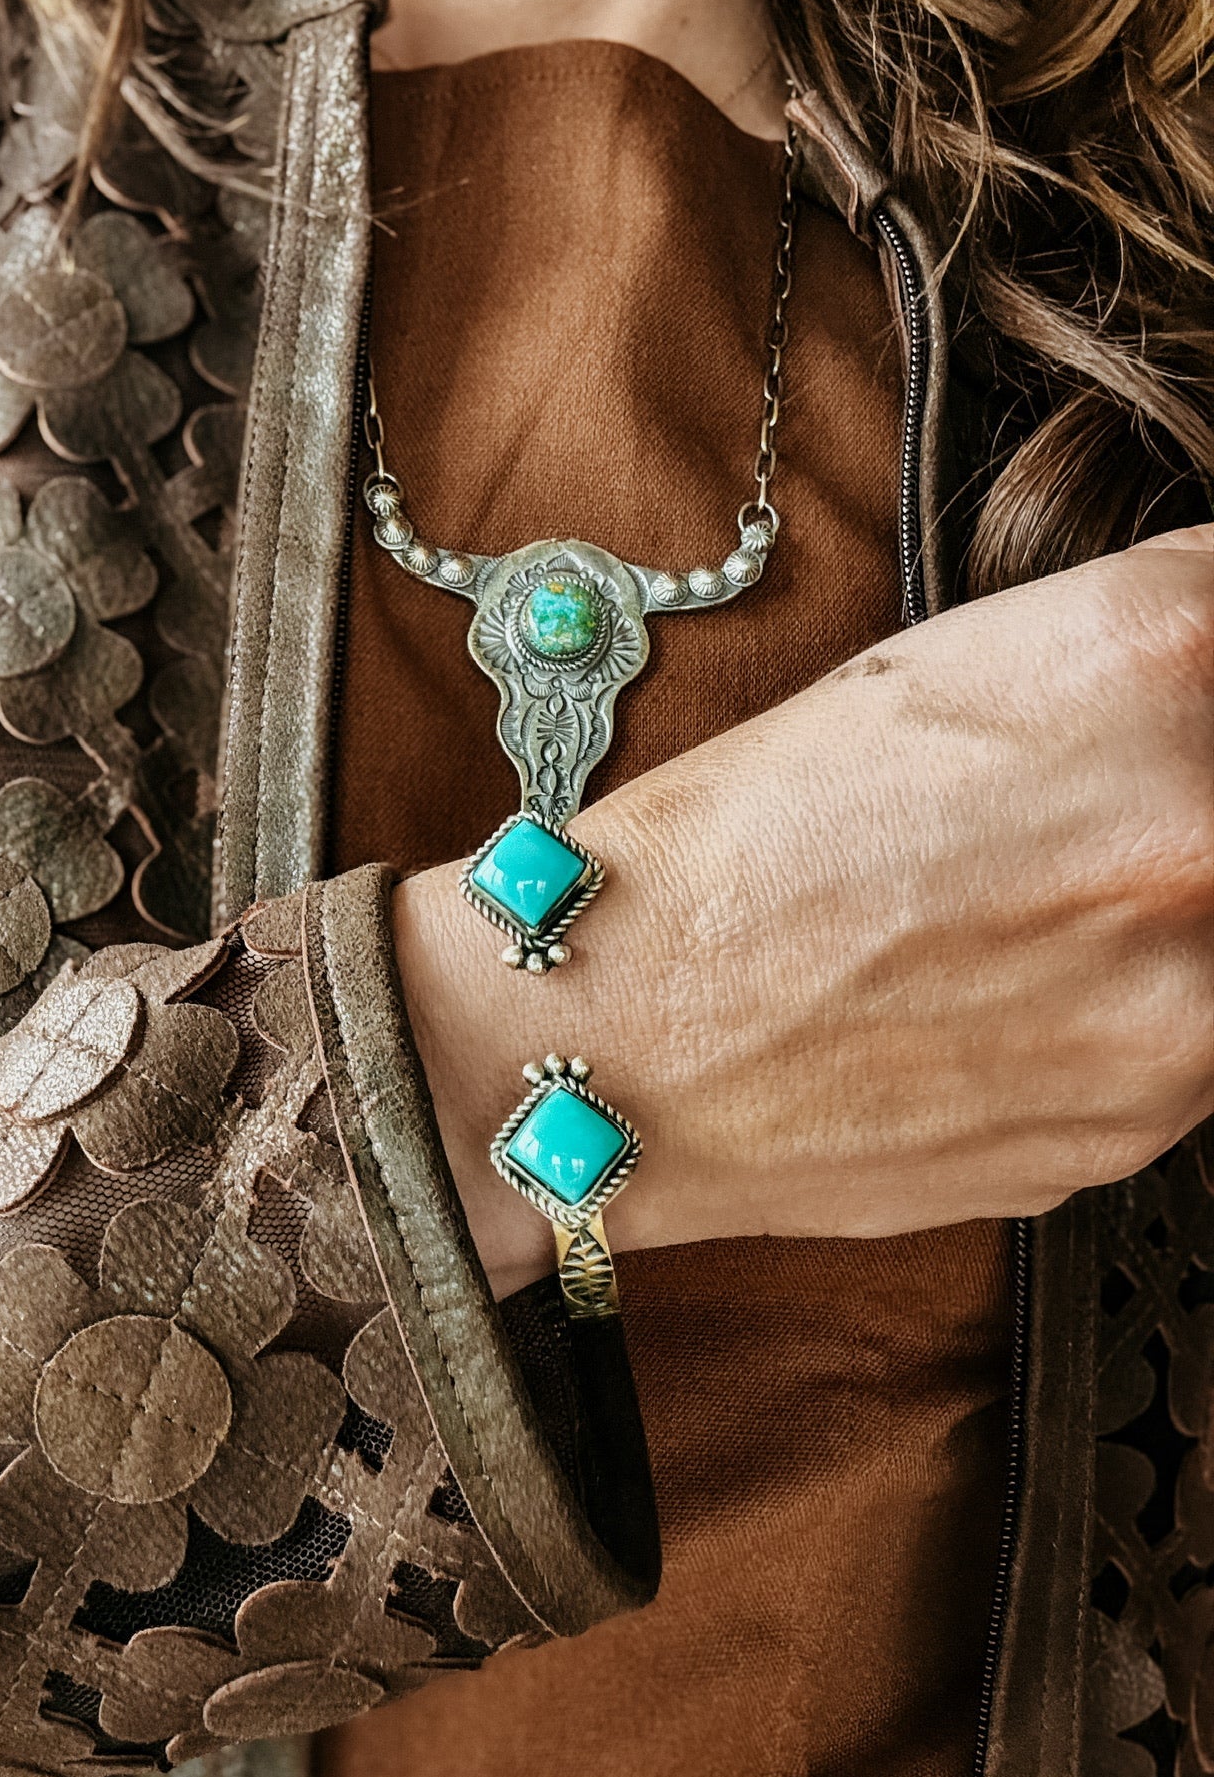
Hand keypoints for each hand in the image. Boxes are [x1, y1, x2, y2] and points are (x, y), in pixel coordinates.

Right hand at [394, 525, 1213, 1296]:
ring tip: (1028, 918)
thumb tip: (1207, 665)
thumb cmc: (733, 852)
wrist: (621, 1048)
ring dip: (1165, 916)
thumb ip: (1129, 649)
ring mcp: (1187, 1005)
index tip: (1161, 700)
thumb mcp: (928, 665)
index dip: (1186, 678)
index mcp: (1146, 661)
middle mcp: (1193, 835)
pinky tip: (1007, 998)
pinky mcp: (1145, 1127)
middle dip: (1168, 803)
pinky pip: (1191, 1042)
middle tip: (1063, 832)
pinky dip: (1126, 1011)